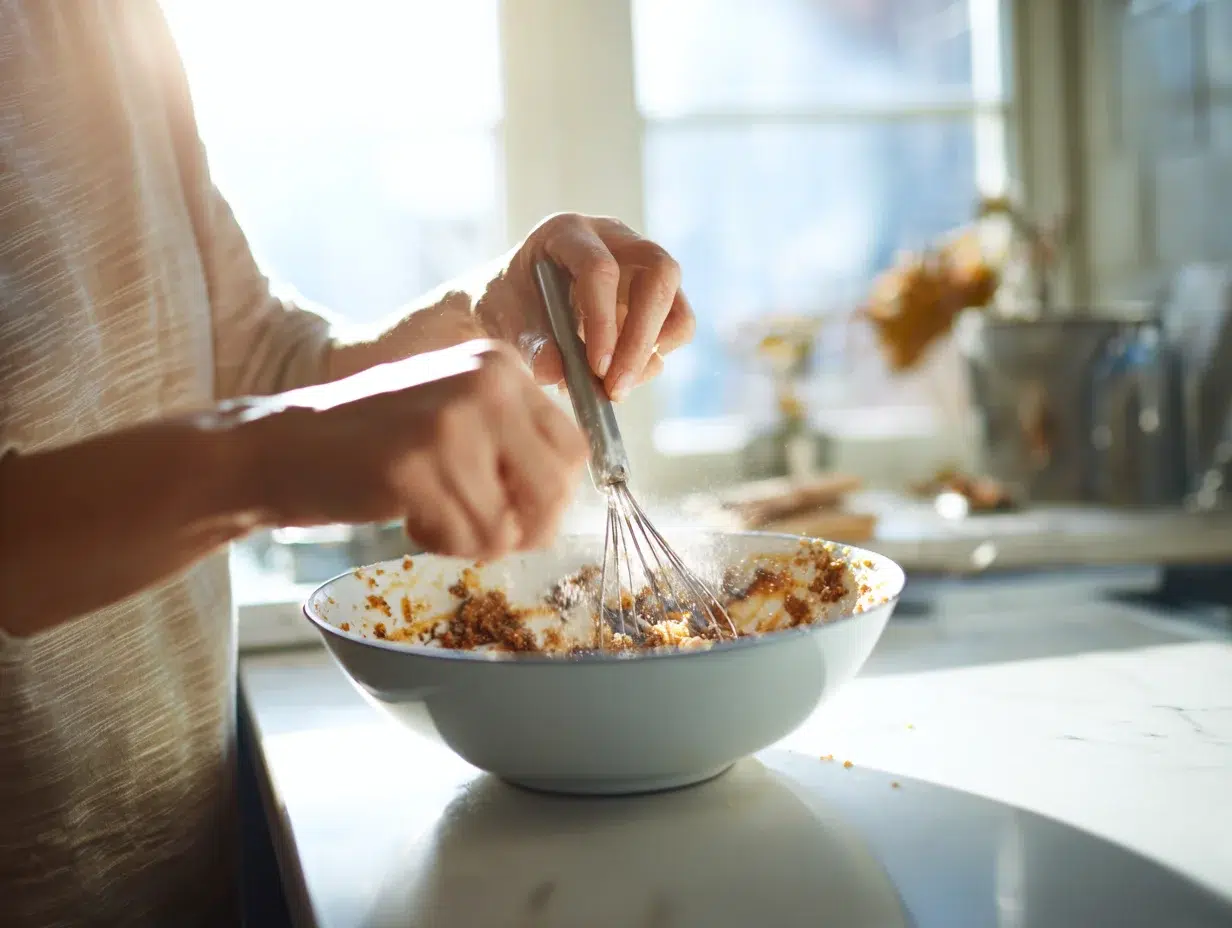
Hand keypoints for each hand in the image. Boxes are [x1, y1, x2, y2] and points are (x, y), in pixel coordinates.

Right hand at [252, 340, 587, 558]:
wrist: (285, 446)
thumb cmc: (376, 441)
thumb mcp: (458, 413)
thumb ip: (514, 441)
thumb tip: (565, 501)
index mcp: (501, 366)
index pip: (575, 450)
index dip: (552, 498)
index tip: (517, 511)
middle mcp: (485, 382)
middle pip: (556, 490)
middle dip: (525, 530)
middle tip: (482, 530)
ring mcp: (450, 421)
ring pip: (510, 525)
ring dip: (474, 541)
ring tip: (433, 515)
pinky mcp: (414, 465)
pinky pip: (468, 538)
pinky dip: (442, 544)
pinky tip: (409, 518)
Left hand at [476, 213, 695, 401]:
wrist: (514, 303)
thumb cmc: (507, 303)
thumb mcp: (504, 320)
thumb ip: (529, 344)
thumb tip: (555, 373)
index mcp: (568, 232)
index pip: (600, 269)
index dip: (602, 321)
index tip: (596, 369)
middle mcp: (615, 240)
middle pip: (658, 275)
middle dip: (641, 339)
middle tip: (617, 388)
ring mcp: (641, 265)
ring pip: (676, 304)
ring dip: (651, 353)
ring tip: (614, 387)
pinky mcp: (656, 296)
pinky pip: (676, 327)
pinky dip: (654, 358)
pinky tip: (617, 374)